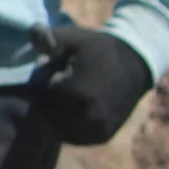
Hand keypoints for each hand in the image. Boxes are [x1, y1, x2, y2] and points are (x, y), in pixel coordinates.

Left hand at [30, 26, 152, 145]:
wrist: (136, 64)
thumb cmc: (98, 48)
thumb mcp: (74, 37)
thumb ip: (50, 37)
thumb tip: (32, 31)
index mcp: (75, 93)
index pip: (38, 95)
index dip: (44, 81)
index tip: (59, 70)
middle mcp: (87, 117)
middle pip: (45, 113)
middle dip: (49, 99)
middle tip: (67, 82)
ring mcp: (95, 130)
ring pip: (56, 127)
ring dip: (56, 113)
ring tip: (74, 94)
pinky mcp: (101, 137)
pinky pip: (72, 135)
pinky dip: (68, 124)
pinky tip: (80, 105)